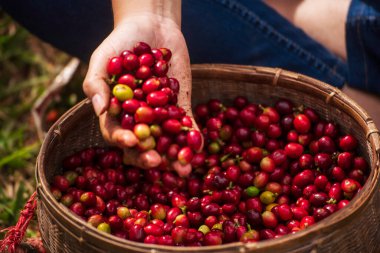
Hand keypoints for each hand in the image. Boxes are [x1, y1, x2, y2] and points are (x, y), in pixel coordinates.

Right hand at [83, 14, 195, 175]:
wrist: (152, 26)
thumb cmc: (121, 42)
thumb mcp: (103, 59)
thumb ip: (97, 84)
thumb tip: (100, 110)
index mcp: (116, 112)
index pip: (115, 132)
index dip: (122, 140)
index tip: (132, 142)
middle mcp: (137, 118)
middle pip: (141, 144)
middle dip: (148, 156)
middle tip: (157, 163)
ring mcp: (159, 114)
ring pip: (165, 140)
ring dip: (174, 155)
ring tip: (183, 169)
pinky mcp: (179, 106)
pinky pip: (185, 124)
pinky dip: (192, 136)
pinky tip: (199, 148)